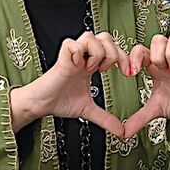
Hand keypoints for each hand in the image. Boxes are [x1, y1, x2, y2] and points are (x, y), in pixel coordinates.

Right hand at [9, 32, 126, 136]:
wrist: (41, 104)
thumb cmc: (59, 101)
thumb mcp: (89, 110)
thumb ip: (106, 119)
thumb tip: (122, 133)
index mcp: (91, 64)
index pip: (114, 48)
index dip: (125, 57)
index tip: (128, 73)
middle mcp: (83, 57)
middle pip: (105, 37)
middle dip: (114, 53)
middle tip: (108, 71)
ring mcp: (73, 56)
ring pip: (90, 36)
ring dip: (96, 53)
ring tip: (91, 69)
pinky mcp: (61, 58)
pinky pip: (72, 43)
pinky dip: (78, 54)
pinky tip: (78, 67)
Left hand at [123, 34, 169, 137]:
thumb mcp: (156, 110)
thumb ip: (139, 118)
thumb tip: (123, 133)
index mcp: (154, 68)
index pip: (141, 50)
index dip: (134, 57)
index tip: (132, 73)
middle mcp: (167, 59)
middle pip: (157, 39)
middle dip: (156, 54)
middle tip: (160, 70)